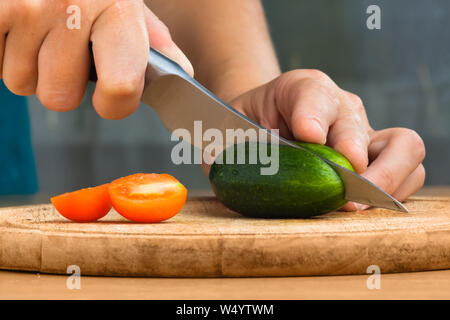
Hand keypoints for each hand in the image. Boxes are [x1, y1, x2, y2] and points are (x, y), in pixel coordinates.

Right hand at [0, 0, 192, 118]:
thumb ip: (153, 41)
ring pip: (21, 83)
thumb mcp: (126, 2)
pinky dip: (2, 50)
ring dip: (28, 63)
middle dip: (59, 79)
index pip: (121, 88)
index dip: (115, 104)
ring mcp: (27, 8)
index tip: (109, 98)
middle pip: (60, 98)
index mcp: (118, 9)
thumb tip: (182, 75)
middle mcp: (73, 8)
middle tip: (61, 43)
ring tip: (37, 25)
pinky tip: (14, 24)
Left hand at [230, 69, 425, 210]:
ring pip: (402, 146)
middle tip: (343, 191)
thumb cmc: (246, 125)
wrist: (264, 122)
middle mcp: (340, 106)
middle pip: (358, 125)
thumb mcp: (228, 129)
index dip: (312, 116)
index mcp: (302, 89)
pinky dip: (394, 190)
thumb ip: (231, 148)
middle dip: (354, 161)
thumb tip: (236, 178)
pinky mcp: (377, 155)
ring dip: (386, 179)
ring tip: (355, 204)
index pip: (314, 95)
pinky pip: (407, 171)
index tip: (307, 137)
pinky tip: (366, 206)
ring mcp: (363, 130)